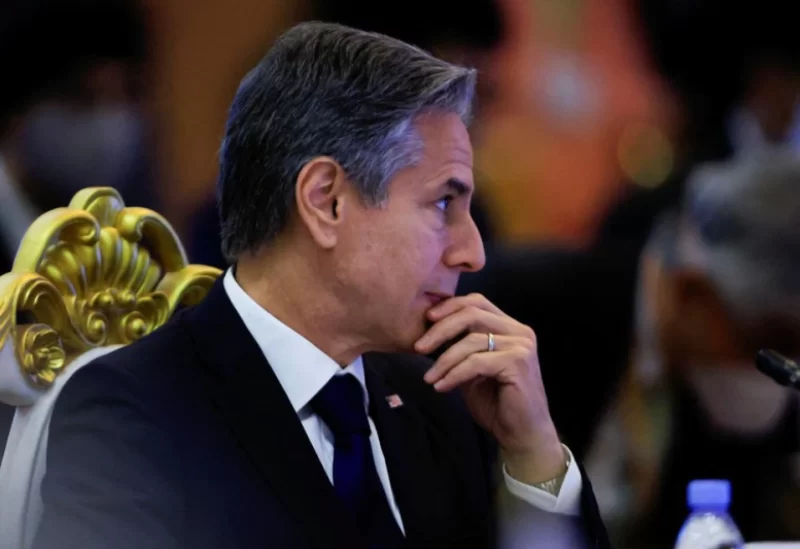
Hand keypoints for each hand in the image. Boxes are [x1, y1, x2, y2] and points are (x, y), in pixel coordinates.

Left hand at [415, 294, 566, 484]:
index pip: (477, 302)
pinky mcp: (517, 363)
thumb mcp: (473, 369)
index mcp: (510, 327)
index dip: (450, 306)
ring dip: (444, 360)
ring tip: (429, 377)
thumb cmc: (497, 403)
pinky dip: (454, 374)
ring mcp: (521, 346)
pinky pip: (475, 362)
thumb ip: (461, 348)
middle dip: (440, 329)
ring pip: (470, 340)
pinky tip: (442, 386)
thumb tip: (431, 331)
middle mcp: (519, 331)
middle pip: (471, 314)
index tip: (427, 319)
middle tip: (418, 347)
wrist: (522, 434)